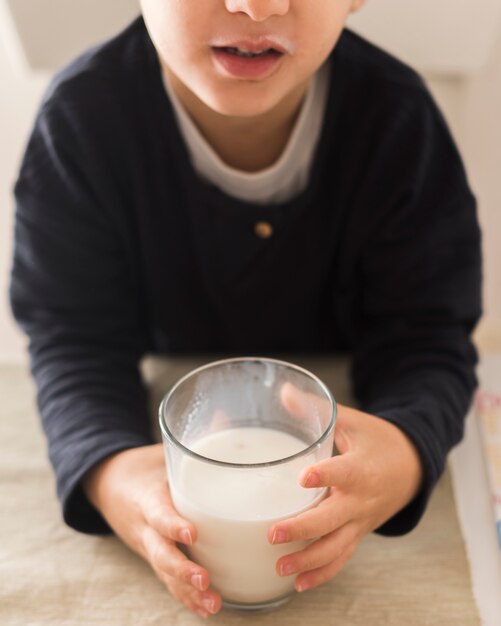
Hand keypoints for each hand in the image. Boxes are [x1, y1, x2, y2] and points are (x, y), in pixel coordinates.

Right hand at [82, 444, 221, 617]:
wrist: (109, 485)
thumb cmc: (143, 467)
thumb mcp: (162, 451)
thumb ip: (193, 440)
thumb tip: (225, 414)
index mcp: (146, 497)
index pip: (158, 513)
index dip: (173, 525)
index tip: (193, 534)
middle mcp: (144, 527)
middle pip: (160, 553)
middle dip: (182, 570)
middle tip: (206, 580)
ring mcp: (148, 546)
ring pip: (164, 574)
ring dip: (187, 592)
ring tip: (213, 605)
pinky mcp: (154, 556)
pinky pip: (167, 581)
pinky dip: (185, 597)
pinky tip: (206, 609)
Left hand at [268, 384, 422, 592]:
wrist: (410, 468)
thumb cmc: (375, 440)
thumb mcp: (350, 420)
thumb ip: (316, 408)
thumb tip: (283, 391)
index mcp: (360, 468)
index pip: (342, 472)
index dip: (324, 476)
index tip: (303, 477)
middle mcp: (360, 500)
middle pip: (332, 520)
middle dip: (303, 529)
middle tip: (273, 533)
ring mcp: (359, 521)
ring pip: (335, 547)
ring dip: (308, 560)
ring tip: (280, 566)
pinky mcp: (357, 533)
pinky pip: (340, 558)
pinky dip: (321, 573)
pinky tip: (297, 583)